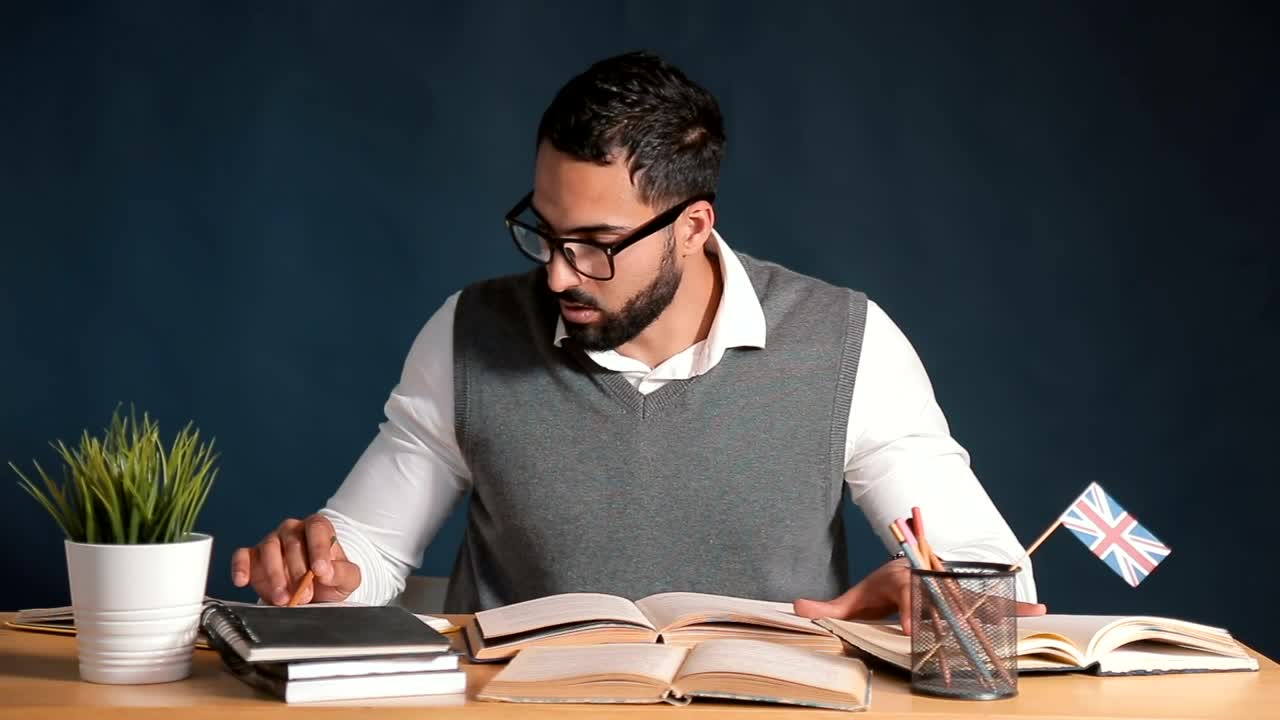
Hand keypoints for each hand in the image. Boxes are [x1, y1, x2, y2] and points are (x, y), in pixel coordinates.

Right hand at [230, 514, 361, 605]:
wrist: (314, 596)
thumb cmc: (330, 580)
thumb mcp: (348, 578)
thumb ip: (343, 572)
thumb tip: (327, 572)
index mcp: (318, 528)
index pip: (317, 529)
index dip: (318, 549)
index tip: (320, 571)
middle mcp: (293, 531)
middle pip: (292, 543)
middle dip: (298, 572)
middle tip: (304, 595)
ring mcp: (272, 542)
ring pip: (269, 549)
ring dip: (275, 575)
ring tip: (283, 598)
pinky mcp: (253, 557)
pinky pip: (243, 556)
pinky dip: (241, 567)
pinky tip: (242, 580)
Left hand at [792, 558, 1047, 633]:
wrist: (898, 572)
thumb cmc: (876, 592)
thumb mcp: (851, 601)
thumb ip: (827, 610)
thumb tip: (796, 609)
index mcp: (902, 579)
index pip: (906, 597)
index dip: (909, 615)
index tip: (910, 635)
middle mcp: (929, 579)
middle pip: (944, 602)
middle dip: (955, 622)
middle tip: (966, 641)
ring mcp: (949, 587)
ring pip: (972, 600)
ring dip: (999, 608)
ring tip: (1032, 612)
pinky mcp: (963, 595)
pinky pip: (989, 601)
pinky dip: (1013, 606)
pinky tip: (1039, 610)